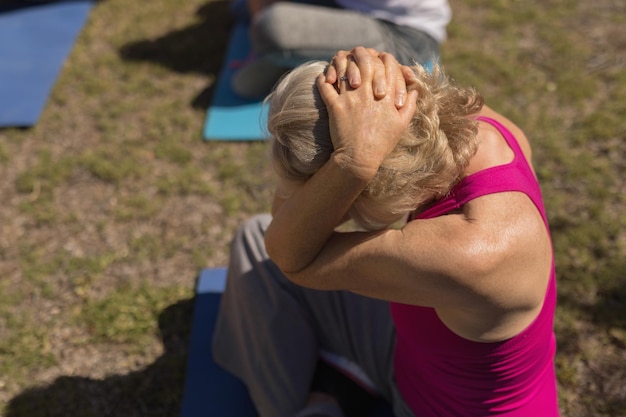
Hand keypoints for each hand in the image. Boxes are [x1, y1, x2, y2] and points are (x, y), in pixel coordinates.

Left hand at [317, 47, 416, 178]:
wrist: (359, 160)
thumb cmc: (382, 143)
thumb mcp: (402, 124)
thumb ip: (410, 104)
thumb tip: (414, 90)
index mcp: (386, 94)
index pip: (386, 62)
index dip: (382, 57)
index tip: (376, 58)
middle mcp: (368, 92)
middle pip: (365, 60)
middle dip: (360, 54)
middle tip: (354, 55)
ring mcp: (350, 98)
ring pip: (344, 69)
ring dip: (340, 63)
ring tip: (338, 63)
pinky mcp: (335, 106)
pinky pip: (325, 85)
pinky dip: (323, 79)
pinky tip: (324, 77)